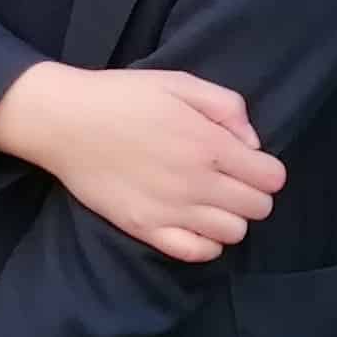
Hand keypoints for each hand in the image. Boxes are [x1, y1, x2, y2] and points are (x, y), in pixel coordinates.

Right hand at [0, 60, 282, 260]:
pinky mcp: (146, 229)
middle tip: (230, 180)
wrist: (65, 121)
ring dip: (231, 218)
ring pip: (234, 234)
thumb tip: (251, 144)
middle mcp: (197, 182)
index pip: (271, 178)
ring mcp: (172, 210)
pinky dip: (207, 243)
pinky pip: (198, 253)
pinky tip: (195, 223)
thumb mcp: (179, 83)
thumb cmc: (122, 96)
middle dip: (253, 194)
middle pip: (258, 208)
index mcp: (208, 144)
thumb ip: (226, 106)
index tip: (248, 162)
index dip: (266, 169)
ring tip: (210, 201)